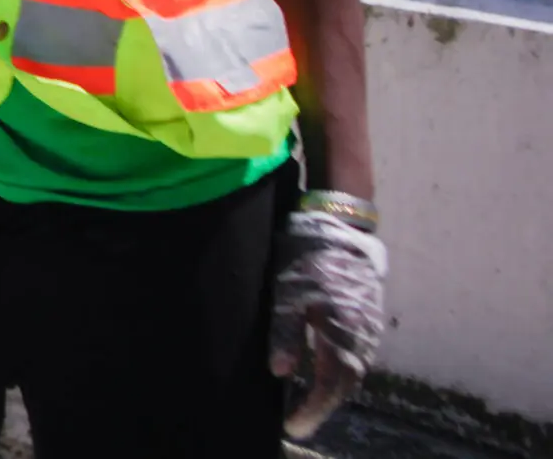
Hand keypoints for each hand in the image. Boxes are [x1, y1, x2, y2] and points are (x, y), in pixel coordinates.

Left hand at [269, 209, 386, 437]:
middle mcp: (363, 335)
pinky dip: (344, 370)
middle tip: (301, 419)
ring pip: (355, 369)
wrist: (340, 224)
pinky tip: (328, 371)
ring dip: (335, 389)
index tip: (294, 427)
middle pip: (347, 382)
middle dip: (324, 405)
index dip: (314, 409)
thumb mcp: (288, 293)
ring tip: (312, 402)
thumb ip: (286, 333)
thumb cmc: (308, 255)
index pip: (331, 385)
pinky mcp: (370, 314)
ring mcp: (370, 325)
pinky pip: (359, 353)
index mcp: (343, 332)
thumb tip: (281, 373)